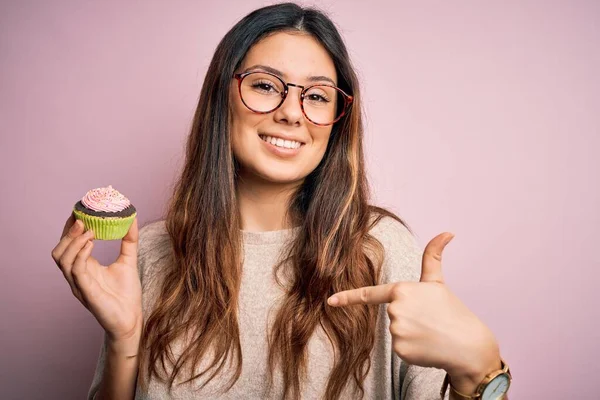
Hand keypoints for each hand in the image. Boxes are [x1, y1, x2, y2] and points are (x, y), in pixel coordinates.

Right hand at [51, 214, 142, 346]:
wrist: (132, 319)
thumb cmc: (127, 294)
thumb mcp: (129, 260)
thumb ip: (129, 239)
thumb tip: (132, 217)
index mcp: (83, 268)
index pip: (68, 245)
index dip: (71, 228)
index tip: (80, 211)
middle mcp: (76, 276)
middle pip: (59, 251)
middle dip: (68, 233)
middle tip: (83, 219)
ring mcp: (78, 284)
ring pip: (62, 259)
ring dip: (74, 242)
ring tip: (90, 231)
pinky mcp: (86, 292)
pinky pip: (75, 270)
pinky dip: (81, 254)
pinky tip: (92, 244)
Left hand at [327, 232, 499, 389]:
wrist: (468, 345)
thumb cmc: (452, 310)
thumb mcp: (438, 282)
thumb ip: (433, 256)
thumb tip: (448, 231)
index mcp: (402, 290)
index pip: (370, 294)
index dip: (347, 298)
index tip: (330, 301)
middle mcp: (396, 309)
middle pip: (391, 314)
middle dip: (408, 317)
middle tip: (429, 319)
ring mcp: (397, 330)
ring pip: (396, 331)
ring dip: (410, 333)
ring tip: (430, 332)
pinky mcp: (400, 350)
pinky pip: (400, 348)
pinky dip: (412, 348)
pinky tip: (427, 346)